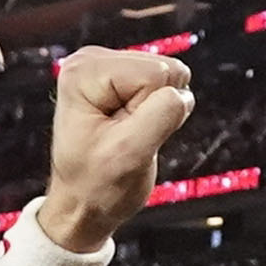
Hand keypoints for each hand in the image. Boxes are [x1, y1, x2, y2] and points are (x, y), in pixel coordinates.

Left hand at [35, 46, 198, 251]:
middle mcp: (91, 61)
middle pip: (163, 69)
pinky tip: (131, 126)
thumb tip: (182, 94)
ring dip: (156, 111)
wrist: (83, 203)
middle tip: (127, 136)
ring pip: (169, 77)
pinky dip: (156, 111)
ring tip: (126, 133)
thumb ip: (160, 116)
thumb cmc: (96, 185)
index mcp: (84, 72)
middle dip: (154, 108)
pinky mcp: (122, 79)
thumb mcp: (130, 155)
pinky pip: (166, 85)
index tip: (124, 134)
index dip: (150, 110)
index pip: (155, 74)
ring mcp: (107, 68)